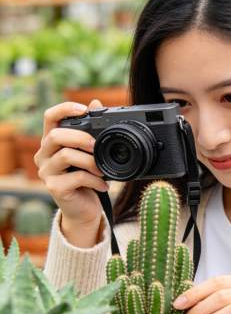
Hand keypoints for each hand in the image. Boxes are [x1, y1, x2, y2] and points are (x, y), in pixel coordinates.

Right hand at [34, 99, 108, 228]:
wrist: (83, 210)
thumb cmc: (86, 179)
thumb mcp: (90, 154)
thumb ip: (91, 131)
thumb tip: (96, 102)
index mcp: (51, 142)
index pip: (50, 117)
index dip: (65, 109)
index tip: (84, 110)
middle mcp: (44, 155)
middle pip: (56, 136)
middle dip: (80, 137)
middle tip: (97, 145)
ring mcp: (46, 172)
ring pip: (66, 156)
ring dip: (90, 161)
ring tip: (102, 169)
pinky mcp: (54, 188)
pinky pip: (77, 177)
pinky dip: (95, 179)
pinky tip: (103, 185)